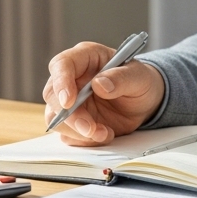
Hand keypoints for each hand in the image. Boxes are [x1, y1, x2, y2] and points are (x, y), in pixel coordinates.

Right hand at [43, 41, 165, 146]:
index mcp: (85, 57)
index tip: (68, 102)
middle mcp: (72, 78)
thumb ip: (121, 78)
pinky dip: (85, 140)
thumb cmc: (140, 81)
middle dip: (70, 115)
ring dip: (78, 131)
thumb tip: (99, 84)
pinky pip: (68, 134)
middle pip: (52, 95)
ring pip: (56, 118)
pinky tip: (105, 134)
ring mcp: (70, 101)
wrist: (144, 102)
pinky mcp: (73, 121)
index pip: (61, 64)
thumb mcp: (139, 76)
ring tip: (105, 133)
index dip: (61, 82)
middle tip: (90, 127)